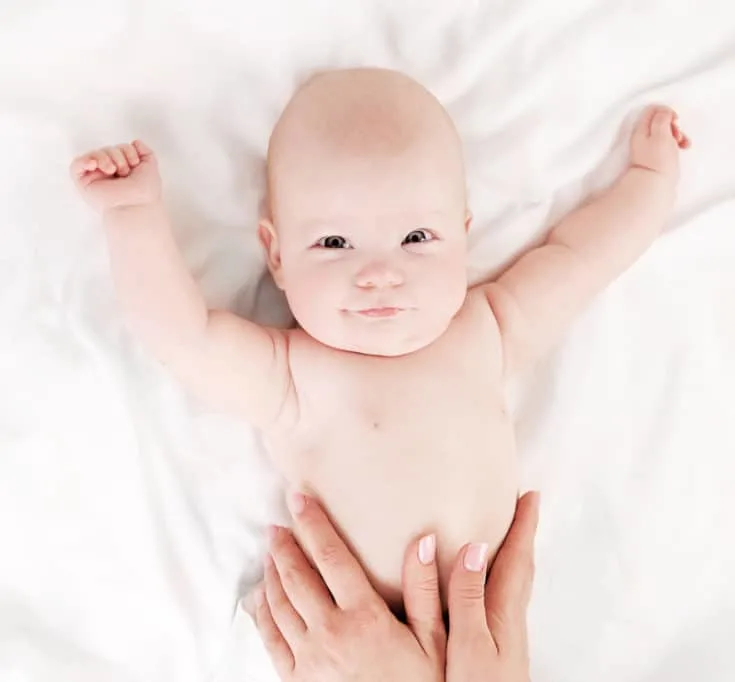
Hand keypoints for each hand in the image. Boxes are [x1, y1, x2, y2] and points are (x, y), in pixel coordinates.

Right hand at [70, 140, 161, 212]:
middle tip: (124, 172)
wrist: (136, 204)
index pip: (119, 148)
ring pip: (94, 154)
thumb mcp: (150, 166)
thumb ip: (145, 151)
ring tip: (113, 170)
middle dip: (118, 155)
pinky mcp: (84, 182)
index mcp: (122, 168)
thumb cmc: (145, 191)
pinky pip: (76, 165)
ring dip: (105, 158)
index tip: (135, 164)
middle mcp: (108, 172)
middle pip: (107, 149)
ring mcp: (96, 177)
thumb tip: (135, 142)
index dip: (128, 151)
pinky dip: (84, 161)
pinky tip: (95, 164)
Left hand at [250, 492, 444, 681]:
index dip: (314, 524)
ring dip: (272, 572)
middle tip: (277, 522)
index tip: (300, 498)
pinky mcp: (295, 680)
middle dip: (285, 544)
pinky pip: (271, 638)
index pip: (332, 557)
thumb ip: (427, 590)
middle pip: (297, 576)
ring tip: (271, 551)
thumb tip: (425, 541)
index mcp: (364, 617)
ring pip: (279, 604)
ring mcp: (308, 658)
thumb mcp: (435, 642)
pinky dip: (262, 612)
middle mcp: (329, 632)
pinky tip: (260, 597)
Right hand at [446, 492, 539, 681]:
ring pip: (514, 585)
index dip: (524, 526)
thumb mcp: (468, 645)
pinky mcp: (498, 651)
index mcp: (503, 614)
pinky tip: (489, 590)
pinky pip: (504, 601)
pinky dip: (502, 580)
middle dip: (523, 536)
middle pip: (522, 569)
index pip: (517, 559)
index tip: (531, 494)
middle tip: (524, 508)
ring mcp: (506, 638)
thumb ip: (468, 597)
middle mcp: (510, 622)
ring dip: (514, 556)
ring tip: (508, 538)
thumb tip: (472, 547)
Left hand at [629, 105, 689, 182]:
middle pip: (660, 122)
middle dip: (674, 125)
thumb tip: (664, 112)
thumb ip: (661, 118)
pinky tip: (681, 150)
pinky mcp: (654, 159)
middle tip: (678, 136)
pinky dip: (675, 145)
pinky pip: (666, 145)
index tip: (675, 121)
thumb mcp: (660, 133)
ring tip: (683, 145)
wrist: (653, 187)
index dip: (667, 111)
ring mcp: (647, 149)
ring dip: (677, 135)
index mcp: (641, 130)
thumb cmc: (658, 161)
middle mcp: (642, 138)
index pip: (652, 110)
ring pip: (665, 134)